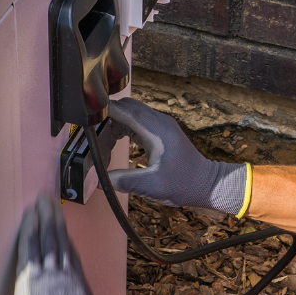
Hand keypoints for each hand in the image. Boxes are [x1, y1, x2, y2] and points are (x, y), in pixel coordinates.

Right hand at [105, 97, 248, 214]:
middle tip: (93, 137)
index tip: (88, 117)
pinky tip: (114, 143)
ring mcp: (160, 124)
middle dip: (106, 119)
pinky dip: (122, 128)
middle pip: (126, 107)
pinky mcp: (159, 131)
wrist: (207, 184)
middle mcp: (159, 122)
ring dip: (113, 124)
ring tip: (102, 144)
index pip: (127, 111)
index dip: (105, 111)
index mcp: (158, 130)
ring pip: (129, 113)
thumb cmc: (184, 185)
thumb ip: (125, 181)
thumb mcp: (152, 187)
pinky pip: (135, 121)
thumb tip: (101, 180)